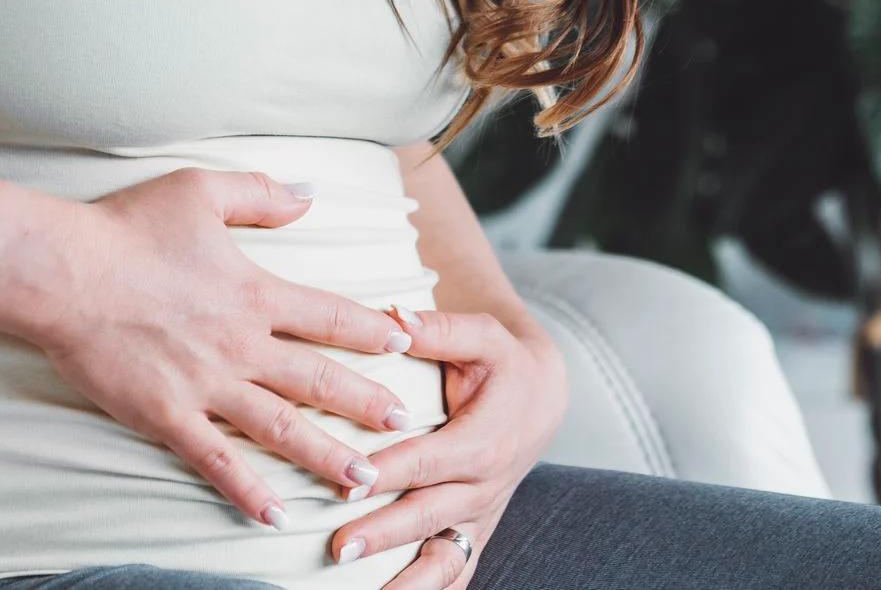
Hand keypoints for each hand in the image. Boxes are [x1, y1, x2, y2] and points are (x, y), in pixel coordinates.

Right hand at [16, 167, 419, 529]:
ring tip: (364, 481)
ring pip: (281, 428)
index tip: (404, 344)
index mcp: (254, 292)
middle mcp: (241, 344)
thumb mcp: (202, 190)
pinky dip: (247, 490)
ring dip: (326, 456)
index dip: (370, 330)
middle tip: (403, 424)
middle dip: (366, 403)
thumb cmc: (127, 227)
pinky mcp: (167, 416)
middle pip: (318, 379)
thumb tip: (311, 194)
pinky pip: (216, 460)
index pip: (329, 316)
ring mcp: (206, 385)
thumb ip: (262, 193)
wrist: (64, 272)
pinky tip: (274, 514)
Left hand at [328, 307, 569, 588]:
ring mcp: (480, 514)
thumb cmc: (503, 362)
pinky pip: (455, 572)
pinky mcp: (474, 531)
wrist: (541, 399)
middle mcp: (484, 485)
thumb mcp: (482, 335)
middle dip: (384, 534)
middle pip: (429, 515)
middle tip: (338, 547)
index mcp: (484, 439)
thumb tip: (393, 317)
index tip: (349, 483)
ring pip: (446, 558)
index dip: (391, 472)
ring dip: (407, 580)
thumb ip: (439, 328)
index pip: (430, 460)